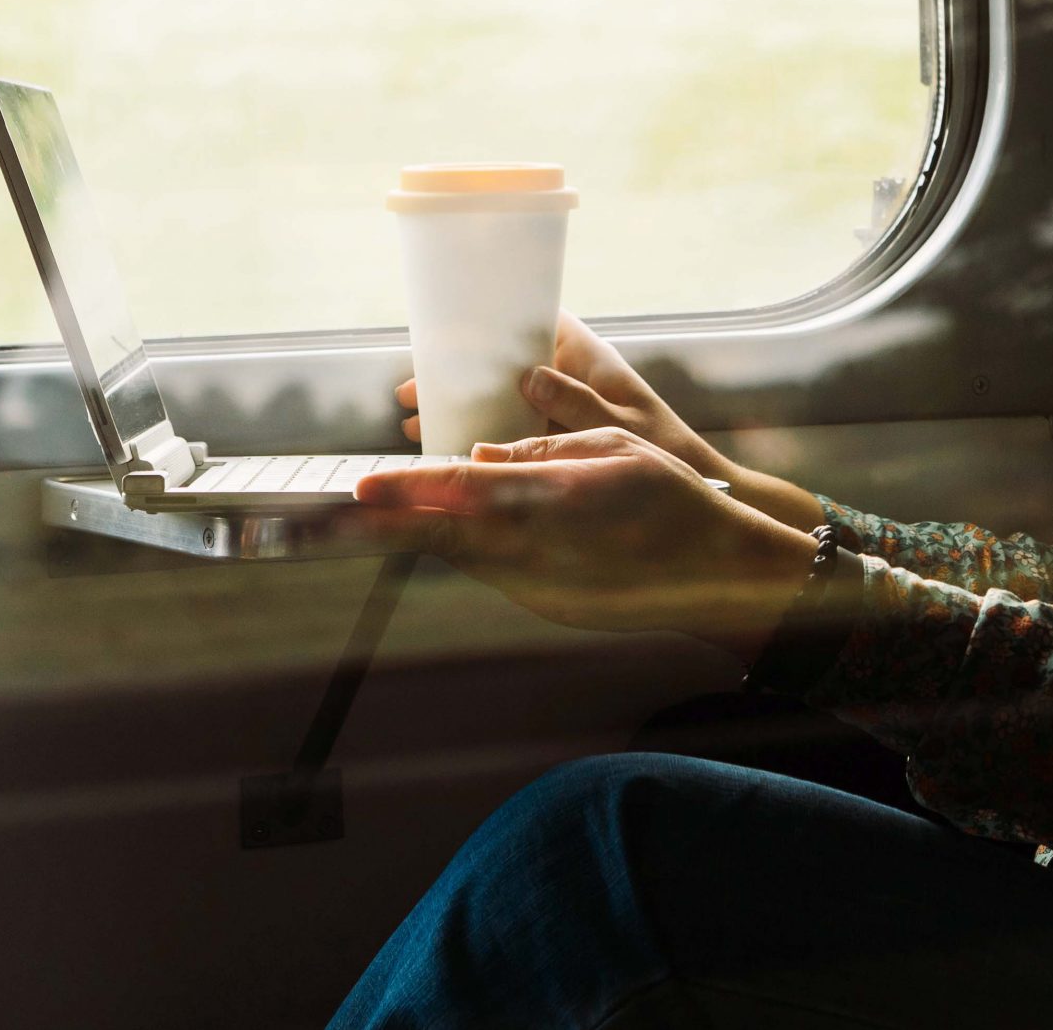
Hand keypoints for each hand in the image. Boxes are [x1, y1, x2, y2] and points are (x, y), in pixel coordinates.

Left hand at [352, 429, 813, 656]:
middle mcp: (535, 546)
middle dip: (387, 526)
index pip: (459, 490)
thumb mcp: (613, 446)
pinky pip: (496, 571)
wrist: (716, 570)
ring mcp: (537, 584)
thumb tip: (481, 454)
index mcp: (548, 497)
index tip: (362, 485)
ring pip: (464, 556)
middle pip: (441, 536)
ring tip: (395, 514)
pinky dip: (477, 551)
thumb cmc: (673, 499)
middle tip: (336, 518)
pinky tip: (479, 534)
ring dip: (432, 535)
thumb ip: (540, 449)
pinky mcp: (546, 605)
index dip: (405, 489)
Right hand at [397, 313, 733, 482]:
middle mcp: (571, 373)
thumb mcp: (619, 425)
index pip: (537, 316)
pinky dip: (481, 429)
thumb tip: (529, 377)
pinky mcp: (560, 432)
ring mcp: (563, 402)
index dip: (494, 315)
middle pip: (505, 357)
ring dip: (464, 402)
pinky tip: (452, 447)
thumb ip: (576, 403)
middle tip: (414, 388)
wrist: (692, 486)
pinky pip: (512, 422)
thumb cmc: (665, 450)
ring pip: (502, 392)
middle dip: (460, 370)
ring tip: (417, 419)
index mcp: (588, 357)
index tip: (449, 325)